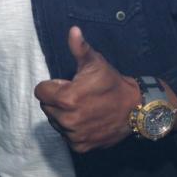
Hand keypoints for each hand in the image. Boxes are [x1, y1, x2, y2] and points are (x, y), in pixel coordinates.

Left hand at [34, 26, 139, 152]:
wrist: (136, 108)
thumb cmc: (112, 83)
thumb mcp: (95, 62)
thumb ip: (79, 48)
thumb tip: (73, 30)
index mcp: (66, 99)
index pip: (40, 91)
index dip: (52, 86)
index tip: (68, 84)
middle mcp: (67, 120)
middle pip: (46, 107)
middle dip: (57, 100)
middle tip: (77, 96)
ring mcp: (73, 135)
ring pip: (55, 121)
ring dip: (63, 115)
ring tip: (83, 108)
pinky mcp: (80, 146)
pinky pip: (65, 136)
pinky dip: (72, 129)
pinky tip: (86, 120)